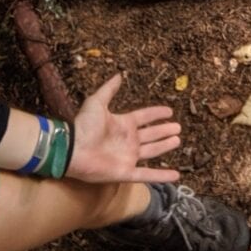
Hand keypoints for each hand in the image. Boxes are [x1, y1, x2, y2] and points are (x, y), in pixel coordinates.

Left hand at [65, 73, 180, 183]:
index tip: (169, 111)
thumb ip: (109, 90)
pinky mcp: (126, 172)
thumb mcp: (97, 102)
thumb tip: (118, 74)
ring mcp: (128, 157)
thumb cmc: (84, 126)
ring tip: (177, 140)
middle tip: (178, 127)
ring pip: (152, 151)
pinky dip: (162, 175)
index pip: (144, 117)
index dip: (156, 113)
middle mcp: (128, 140)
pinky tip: (176, 175)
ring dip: (165, 146)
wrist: (73, 149)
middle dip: (164, 130)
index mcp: (123, 124)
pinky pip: (147, 174)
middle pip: (151, 134)